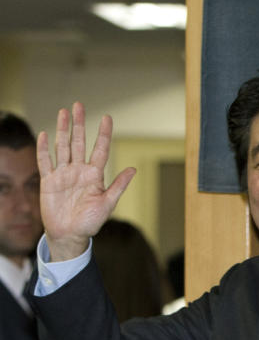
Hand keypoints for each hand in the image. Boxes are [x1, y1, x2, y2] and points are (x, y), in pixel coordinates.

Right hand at [36, 102, 135, 260]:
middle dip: (78, 124)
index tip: (107, 117)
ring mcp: (63, 174)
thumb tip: (133, 169)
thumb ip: (118, 186)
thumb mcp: (107, 204)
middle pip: (79, 142)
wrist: (70, 235)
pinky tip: (45, 134)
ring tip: (63, 112)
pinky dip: (44, 148)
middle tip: (78, 105)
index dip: (103, 133)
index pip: (100, 149)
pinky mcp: (49, 181)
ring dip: (62, 130)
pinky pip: (45, 162)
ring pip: (62, 147)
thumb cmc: (90, 222)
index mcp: (95, 175)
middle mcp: (79, 170)